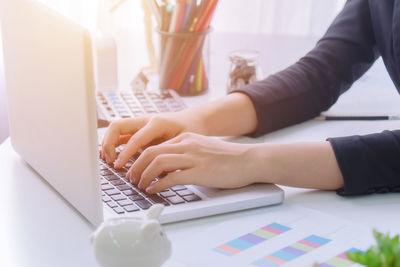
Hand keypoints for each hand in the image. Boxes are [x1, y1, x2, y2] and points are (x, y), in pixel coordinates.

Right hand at [101, 112, 200, 168]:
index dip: (125, 153)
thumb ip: (170, 155)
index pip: (135, 138)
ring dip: (108, 143)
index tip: (118, 166)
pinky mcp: (139, 129)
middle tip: (110, 161)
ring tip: (108, 160)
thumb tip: (159, 172)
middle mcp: (146, 120)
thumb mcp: (185, 143)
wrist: (194, 120)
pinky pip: (122, 134)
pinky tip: (111, 156)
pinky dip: (113, 144)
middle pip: (117, 126)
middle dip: (109, 143)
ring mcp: (141, 123)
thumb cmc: (191, 130)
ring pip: (116, 128)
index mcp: (157, 123)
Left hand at [126, 133, 258, 193]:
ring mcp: (193, 157)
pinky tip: (153, 190)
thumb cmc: (227, 158)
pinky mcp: (199, 172)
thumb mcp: (201, 149)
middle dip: (136, 166)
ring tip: (140, 185)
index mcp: (186, 138)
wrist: (249, 160)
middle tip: (131, 178)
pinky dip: (158, 184)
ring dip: (144, 175)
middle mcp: (187, 144)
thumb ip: (184, 154)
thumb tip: (165, 168)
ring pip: (157, 162)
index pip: (155, 146)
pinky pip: (172, 177)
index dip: (140, 158)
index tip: (135, 169)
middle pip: (151, 152)